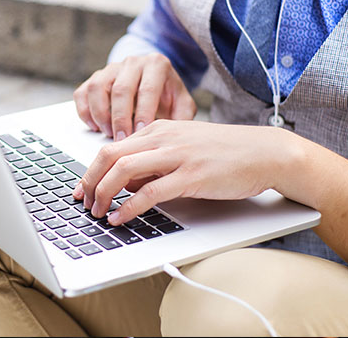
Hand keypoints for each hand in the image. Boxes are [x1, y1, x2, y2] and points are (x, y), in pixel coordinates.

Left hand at [72, 120, 294, 224]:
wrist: (265, 152)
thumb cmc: (225, 153)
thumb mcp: (182, 148)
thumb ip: (153, 162)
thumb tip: (124, 183)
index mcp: (158, 129)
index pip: (111, 147)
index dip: (90, 171)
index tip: (82, 189)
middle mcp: (163, 137)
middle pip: (109, 156)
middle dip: (90, 182)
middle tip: (83, 202)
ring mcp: (177, 155)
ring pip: (124, 170)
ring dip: (104, 194)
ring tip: (98, 212)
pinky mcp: (191, 175)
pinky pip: (150, 192)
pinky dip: (128, 207)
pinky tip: (120, 218)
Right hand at [73, 53, 195, 140]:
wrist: (155, 80)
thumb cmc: (168, 96)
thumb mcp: (182, 104)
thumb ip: (182, 118)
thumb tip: (172, 136)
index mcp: (156, 65)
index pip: (147, 90)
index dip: (142, 113)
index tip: (140, 134)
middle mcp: (132, 62)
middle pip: (120, 89)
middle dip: (119, 119)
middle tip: (121, 141)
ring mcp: (111, 68)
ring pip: (97, 88)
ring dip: (100, 114)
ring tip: (107, 133)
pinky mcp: (95, 77)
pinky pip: (82, 92)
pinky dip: (84, 111)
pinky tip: (94, 126)